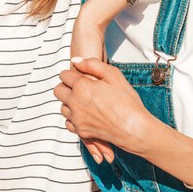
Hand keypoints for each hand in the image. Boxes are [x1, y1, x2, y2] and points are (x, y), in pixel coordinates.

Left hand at [69, 6, 114, 161]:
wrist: (134, 129)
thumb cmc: (127, 102)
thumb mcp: (114, 75)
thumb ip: (92, 64)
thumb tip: (75, 60)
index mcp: (82, 87)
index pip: (64, 75)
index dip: (72, 74)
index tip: (79, 76)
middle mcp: (75, 102)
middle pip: (58, 90)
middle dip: (66, 86)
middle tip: (79, 87)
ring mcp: (76, 118)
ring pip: (62, 107)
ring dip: (69, 102)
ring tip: (85, 101)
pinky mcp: (80, 130)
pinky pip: (68, 122)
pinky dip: (74, 117)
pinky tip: (85, 114)